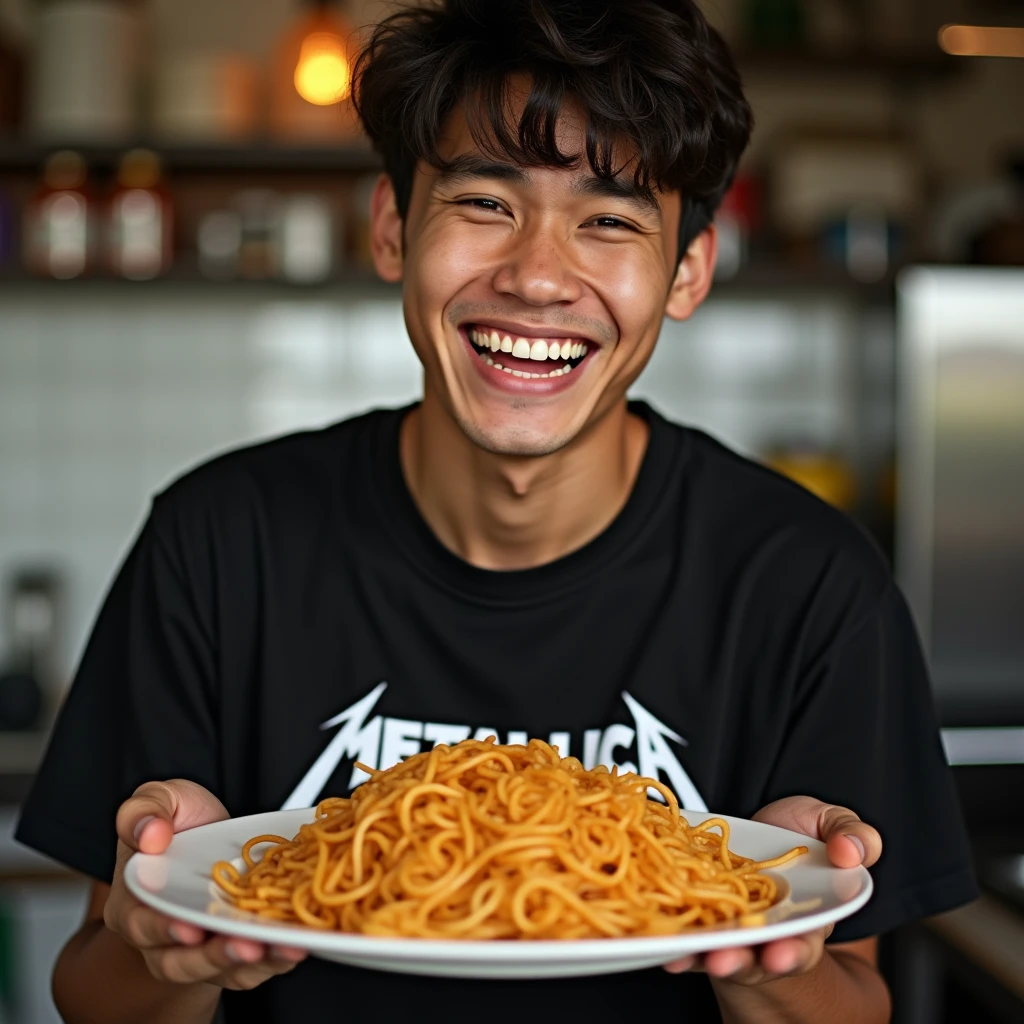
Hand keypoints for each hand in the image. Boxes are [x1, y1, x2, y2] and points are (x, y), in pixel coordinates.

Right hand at [105, 779, 307, 990]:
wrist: (207, 836)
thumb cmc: (178, 822)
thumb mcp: (158, 800)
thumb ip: (144, 811)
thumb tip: (151, 834)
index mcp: (137, 902)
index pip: (142, 924)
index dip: (162, 929)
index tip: (189, 927)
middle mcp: (166, 936)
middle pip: (181, 961)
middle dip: (214, 957)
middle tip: (244, 945)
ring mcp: (203, 948)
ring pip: (221, 969)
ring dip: (252, 963)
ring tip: (282, 946)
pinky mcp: (236, 951)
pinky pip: (253, 967)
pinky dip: (275, 959)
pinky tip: (297, 945)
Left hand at [663, 796, 880, 983]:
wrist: (765, 830)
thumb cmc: (804, 835)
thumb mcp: (834, 827)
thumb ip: (853, 836)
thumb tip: (851, 853)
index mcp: (804, 921)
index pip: (801, 946)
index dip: (791, 953)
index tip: (779, 956)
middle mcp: (763, 931)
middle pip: (752, 956)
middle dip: (738, 960)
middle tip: (724, 961)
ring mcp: (727, 923)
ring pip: (712, 946)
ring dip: (697, 951)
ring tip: (683, 952)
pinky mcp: (695, 910)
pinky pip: (681, 927)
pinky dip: (671, 935)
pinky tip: (660, 939)